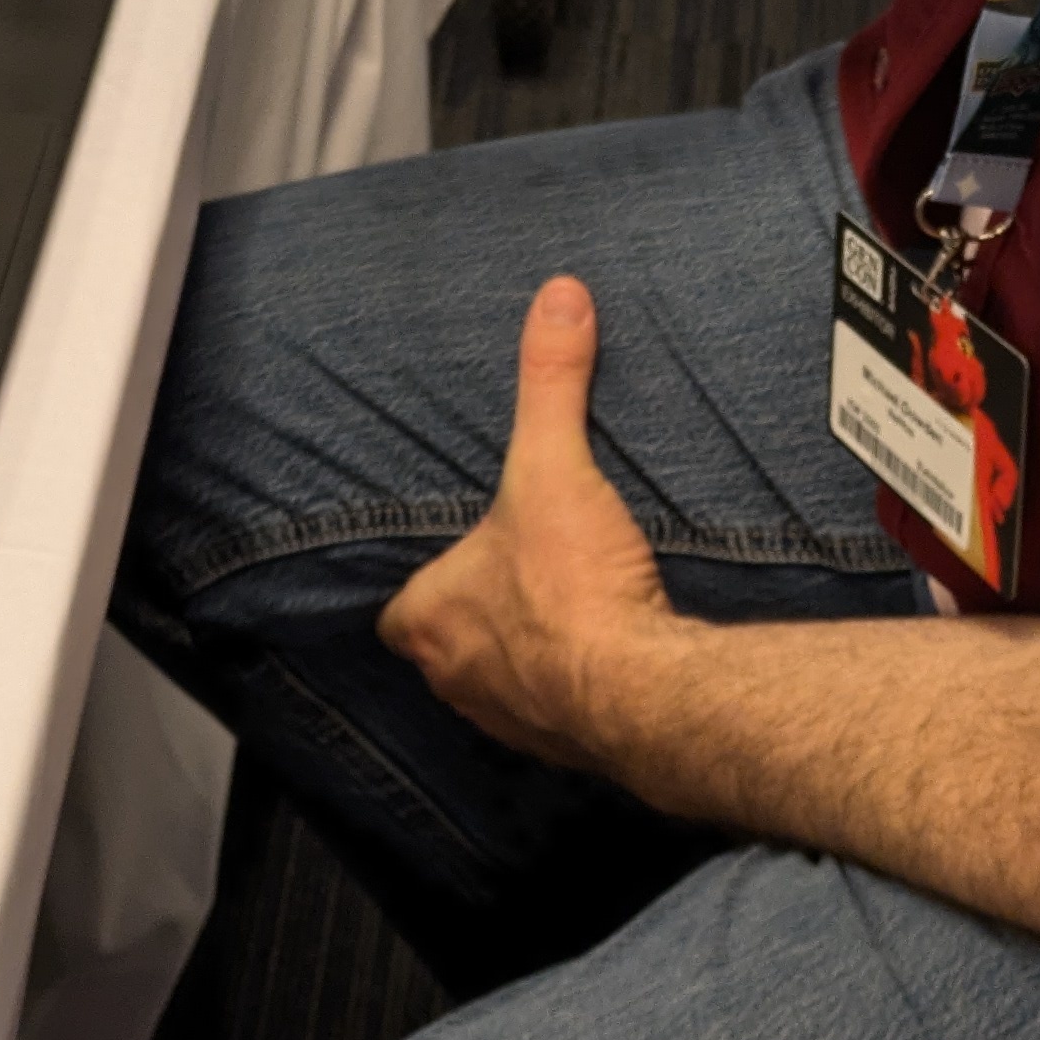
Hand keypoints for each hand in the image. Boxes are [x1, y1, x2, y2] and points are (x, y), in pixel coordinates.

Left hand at [377, 277, 680, 769]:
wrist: (644, 691)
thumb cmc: (572, 588)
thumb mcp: (553, 465)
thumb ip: (550, 380)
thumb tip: (558, 295)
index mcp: (427, 622)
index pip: (395, 610)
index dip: (419, 585)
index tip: (448, 560)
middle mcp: (455, 681)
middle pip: (445, 648)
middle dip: (474, 618)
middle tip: (513, 577)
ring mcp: (509, 721)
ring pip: (497, 686)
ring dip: (524, 656)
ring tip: (559, 613)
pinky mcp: (567, 744)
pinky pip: (556, 715)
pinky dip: (573, 688)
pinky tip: (604, 657)